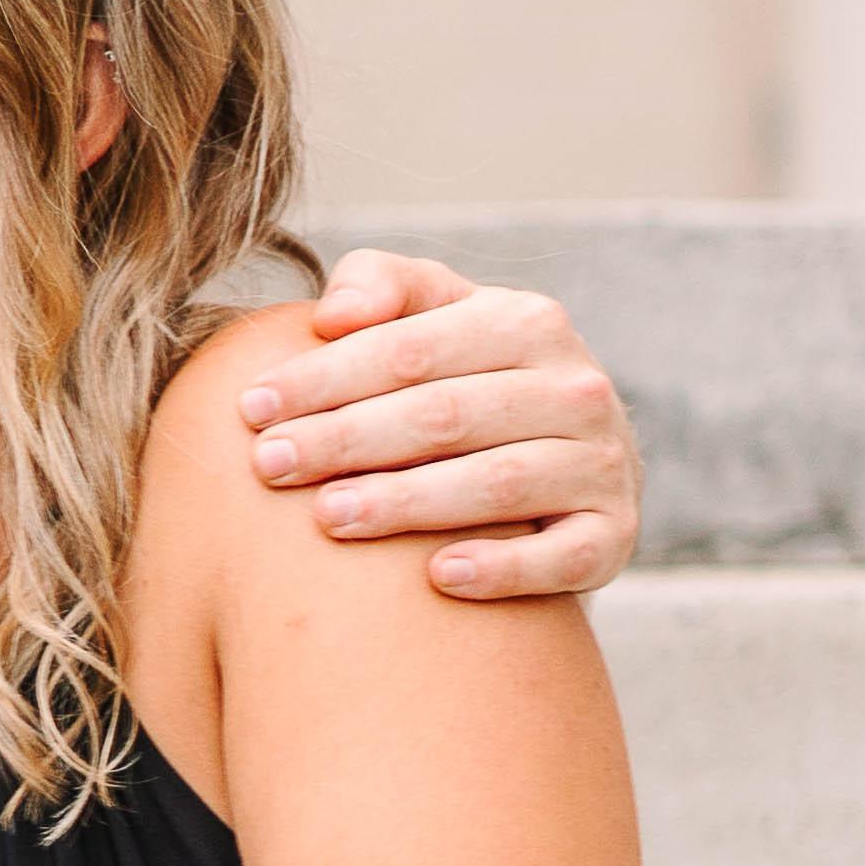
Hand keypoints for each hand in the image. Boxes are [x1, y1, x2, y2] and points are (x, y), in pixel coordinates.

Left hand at [238, 250, 639, 599]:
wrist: (569, 466)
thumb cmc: (470, 384)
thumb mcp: (435, 319)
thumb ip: (383, 288)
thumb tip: (335, 313)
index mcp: (528, 324)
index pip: (411, 348)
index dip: (325, 377)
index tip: (250, 408)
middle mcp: (577, 388)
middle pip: (445, 415)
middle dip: (346, 439)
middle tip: (268, 466)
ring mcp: (603, 464)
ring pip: (497, 484)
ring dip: (406, 503)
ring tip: (326, 517)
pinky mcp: (614, 537)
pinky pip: (562, 557)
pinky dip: (504, 568)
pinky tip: (438, 577)